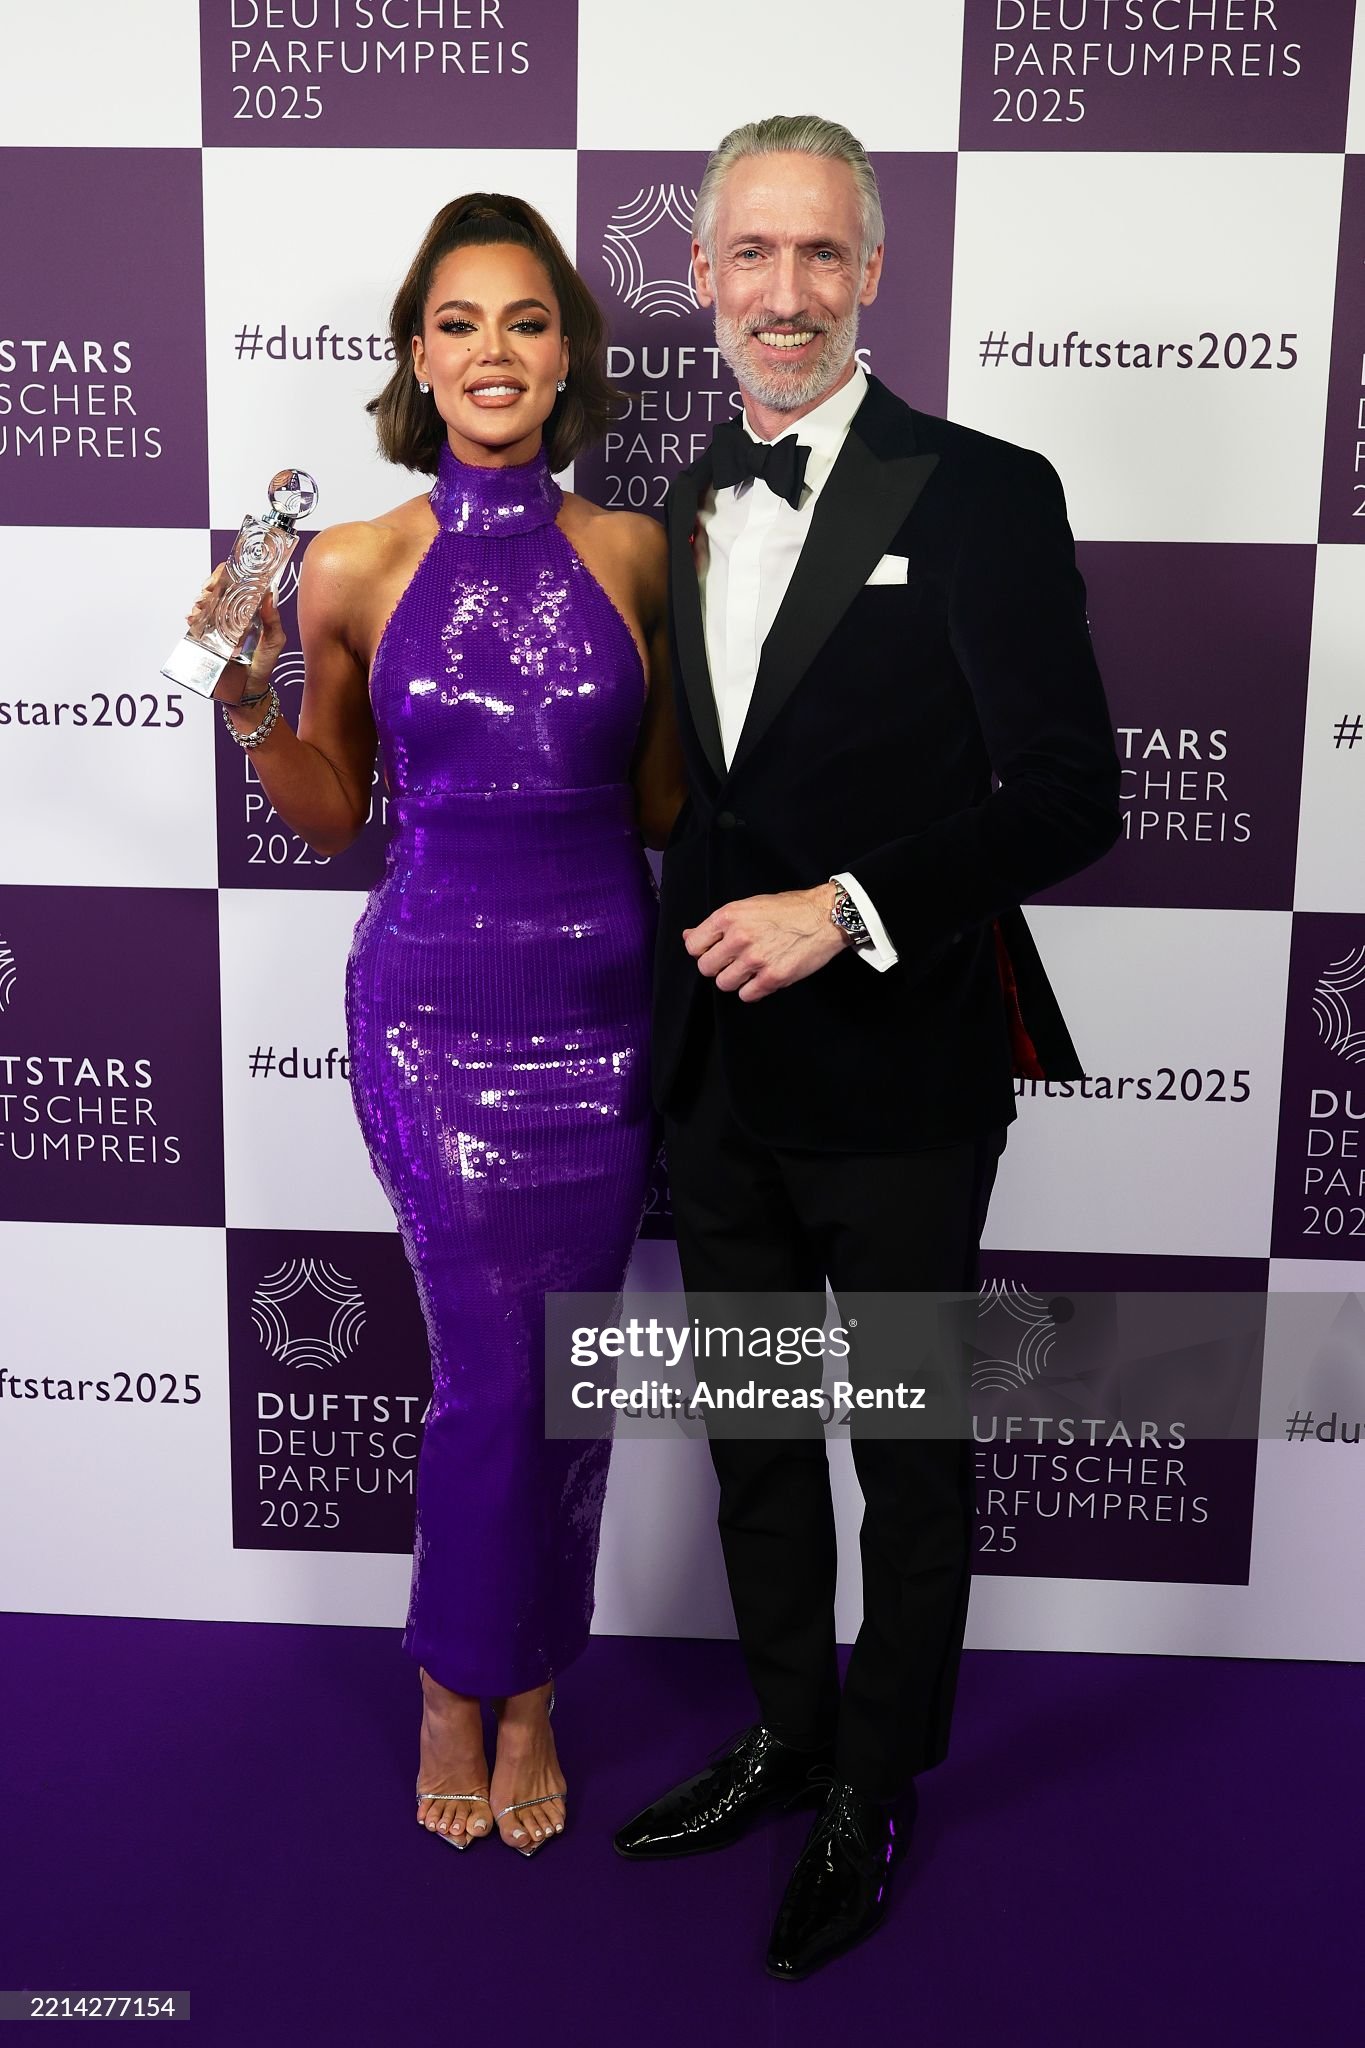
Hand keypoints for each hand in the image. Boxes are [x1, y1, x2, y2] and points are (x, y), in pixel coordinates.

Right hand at [185, 561, 286, 706]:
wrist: (248, 689)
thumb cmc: (264, 665)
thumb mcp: (275, 642)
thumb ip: (273, 620)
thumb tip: (269, 594)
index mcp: (249, 610)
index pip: (238, 583)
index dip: (230, 574)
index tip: (225, 574)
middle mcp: (232, 614)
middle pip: (218, 590)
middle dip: (210, 584)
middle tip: (208, 590)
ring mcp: (218, 625)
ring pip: (205, 604)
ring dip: (200, 600)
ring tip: (200, 605)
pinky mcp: (207, 638)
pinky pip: (196, 623)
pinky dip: (192, 617)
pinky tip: (192, 618)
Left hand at [683, 883, 847, 1001]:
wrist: (825, 916)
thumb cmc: (788, 909)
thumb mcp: (748, 906)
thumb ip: (718, 924)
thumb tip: (688, 936)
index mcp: (729, 916)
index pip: (694, 946)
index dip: (703, 951)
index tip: (715, 951)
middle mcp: (739, 937)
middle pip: (706, 968)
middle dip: (717, 967)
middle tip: (733, 961)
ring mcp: (756, 959)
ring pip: (724, 984)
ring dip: (735, 980)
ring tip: (750, 970)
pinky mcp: (773, 977)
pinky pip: (746, 995)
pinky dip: (752, 990)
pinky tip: (762, 978)